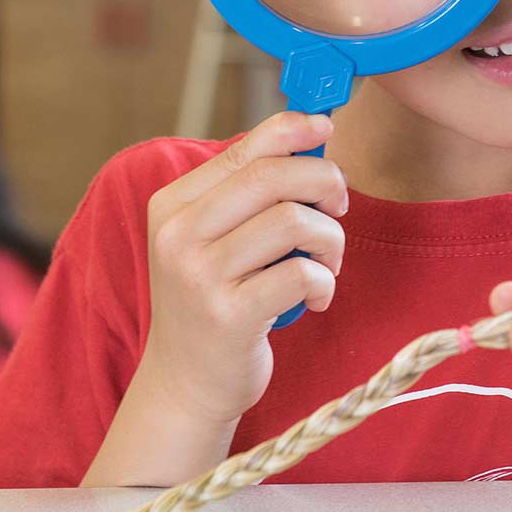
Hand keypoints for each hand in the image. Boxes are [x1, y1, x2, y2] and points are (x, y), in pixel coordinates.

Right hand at [139, 111, 347, 426]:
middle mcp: (179, 235)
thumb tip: (311, 134)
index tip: (327, 128)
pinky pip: (302, 273)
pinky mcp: (229, 315)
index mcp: (172, 205)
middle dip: (325, 182)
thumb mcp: (215, 239)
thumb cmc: (216, 300)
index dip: (294, 130)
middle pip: (273, 176)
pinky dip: (325, 282)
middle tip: (339, 209)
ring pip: (294, 221)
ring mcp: (200, 276)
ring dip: (330, 241)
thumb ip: (250, 191)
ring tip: (327, 264)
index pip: (243, 148)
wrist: (186, 383)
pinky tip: (317, 298)